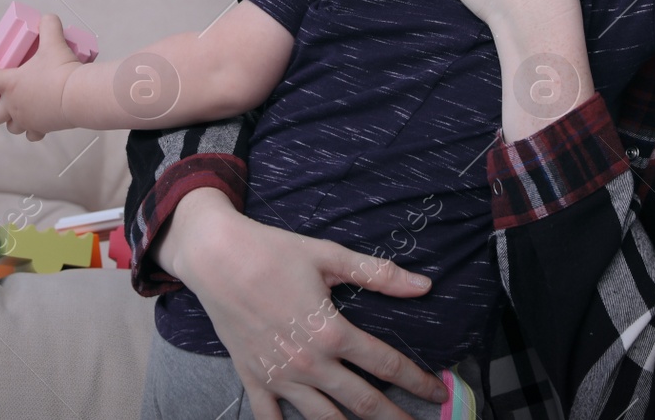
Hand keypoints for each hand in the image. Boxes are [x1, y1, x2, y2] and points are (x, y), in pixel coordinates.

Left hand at [0, 13, 80, 140]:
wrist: (81, 96)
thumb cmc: (63, 71)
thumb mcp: (55, 42)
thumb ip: (49, 26)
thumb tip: (47, 18)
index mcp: (10, 85)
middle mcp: (14, 106)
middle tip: (0, 94)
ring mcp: (28, 120)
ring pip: (10, 126)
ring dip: (11, 118)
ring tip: (20, 106)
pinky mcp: (43, 128)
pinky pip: (32, 134)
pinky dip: (32, 129)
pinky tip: (38, 120)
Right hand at [162, 189, 448, 419]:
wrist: (215, 257)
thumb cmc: (273, 251)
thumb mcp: (329, 255)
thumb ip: (378, 274)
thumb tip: (424, 285)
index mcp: (331, 332)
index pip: (386, 364)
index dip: (417, 381)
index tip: (439, 392)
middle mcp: (308, 363)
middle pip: (361, 402)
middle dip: (392, 417)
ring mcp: (279, 377)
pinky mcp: (252, 379)